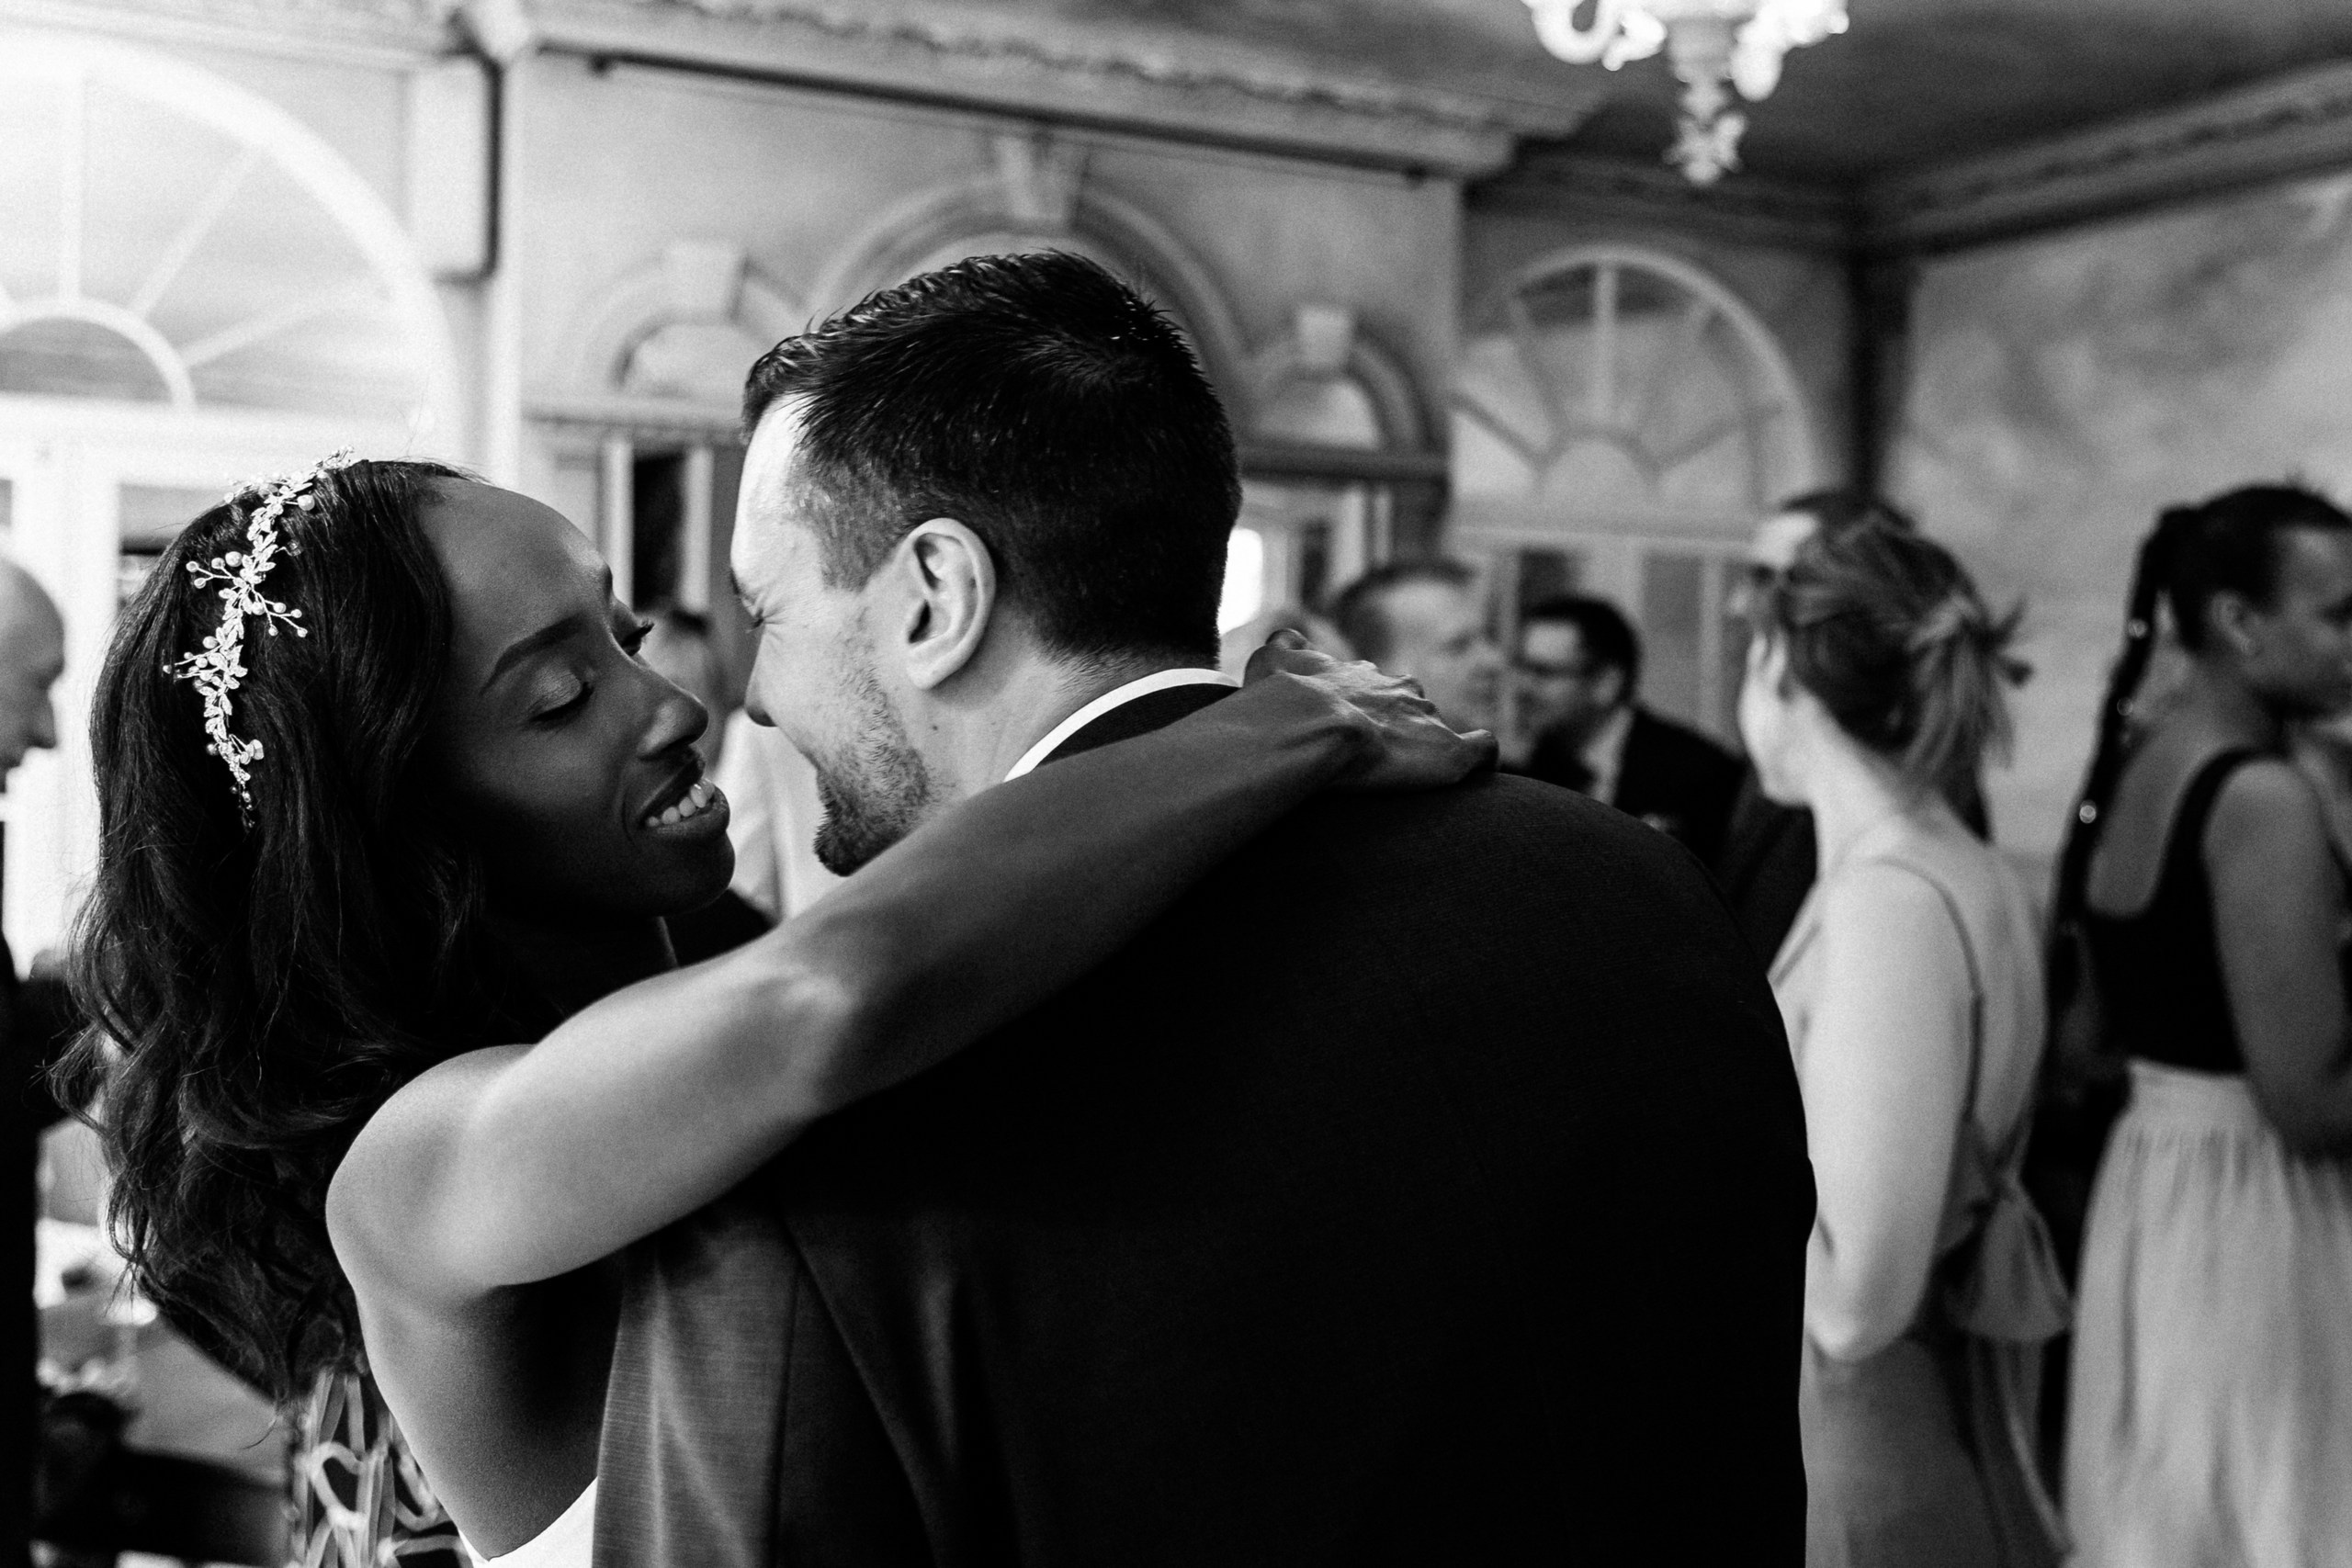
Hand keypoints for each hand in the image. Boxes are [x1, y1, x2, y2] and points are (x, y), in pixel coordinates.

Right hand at [1244, 630, 1497, 790]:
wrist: (1310, 725)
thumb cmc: (1285, 701)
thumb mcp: (1273, 659)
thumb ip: (1284, 646)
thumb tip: (1284, 637)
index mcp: (1362, 675)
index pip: (1372, 685)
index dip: (1363, 708)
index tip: (1351, 730)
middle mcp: (1400, 690)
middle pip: (1408, 703)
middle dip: (1398, 725)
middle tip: (1377, 758)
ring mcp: (1428, 719)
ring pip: (1437, 728)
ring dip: (1428, 747)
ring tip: (1410, 776)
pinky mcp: (1449, 753)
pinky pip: (1482, 750)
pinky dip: (1480, 758)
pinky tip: (1471, 773)